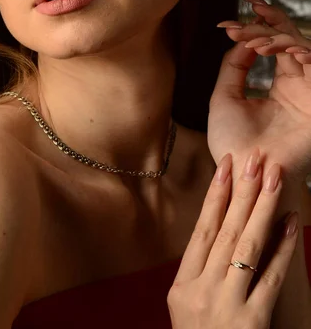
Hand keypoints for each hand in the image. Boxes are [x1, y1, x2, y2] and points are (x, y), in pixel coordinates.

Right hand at [168, 151, 297, 328]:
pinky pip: (270, 277)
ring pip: (247, 247)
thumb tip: (220, 225)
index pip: (201, 231)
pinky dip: (283, 248)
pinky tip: (291, 223)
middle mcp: (202, 291)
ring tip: (275, 180)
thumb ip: (200, 270)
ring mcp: (227, 306)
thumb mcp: (187, 306)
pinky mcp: (253, 321)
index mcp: (182, 286)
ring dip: (263, 209)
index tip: (226, 166)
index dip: (215, 196)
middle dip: (242, 193)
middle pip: (225, 232)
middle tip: (255, 161)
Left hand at [209, 0, 310, 186]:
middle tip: (251, 10)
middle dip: (270, 20)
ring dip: (277, 37)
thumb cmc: (233, 142)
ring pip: (300, 47)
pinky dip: (297, 51)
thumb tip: (241, 38)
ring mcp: (308, 91)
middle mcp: (297, 85)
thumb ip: (234, 66)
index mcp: (279, 86)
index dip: (255, 28)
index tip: (228, 22)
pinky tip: (277, 49)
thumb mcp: (224, 97)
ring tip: (254, 39)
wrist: (244, 172)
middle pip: (289, 40)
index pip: (272, 46)